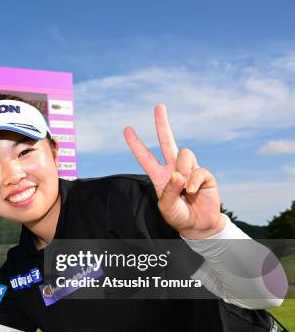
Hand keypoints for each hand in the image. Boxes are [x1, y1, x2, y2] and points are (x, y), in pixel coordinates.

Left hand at [123, 104, 224, 238]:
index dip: (136, 144)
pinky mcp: (204, 174)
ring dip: (183, 170)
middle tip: (159, 106)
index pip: (145, 157)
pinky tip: (193, 192)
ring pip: (183, 154)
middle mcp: (173, 169)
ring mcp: (189, 169)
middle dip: (162, 123)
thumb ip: (169, 191)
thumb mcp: (166, 207)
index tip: (126, 129)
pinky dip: (194, 181)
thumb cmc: (179, 216)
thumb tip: (178, 174)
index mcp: (159, 176)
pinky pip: (198, 170)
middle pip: (167, 141)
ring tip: (185, 190)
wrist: (199, 225)